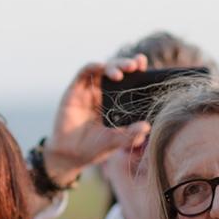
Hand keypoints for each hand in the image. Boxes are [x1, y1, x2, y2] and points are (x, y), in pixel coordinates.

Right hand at [43, 55, 151, 185]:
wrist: (70, 154)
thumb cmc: (95, 147)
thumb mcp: (116, 141)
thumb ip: (131, 135)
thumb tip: (147, 127)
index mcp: (117, 101)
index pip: (130, 81)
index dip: (138, 71)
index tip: (146, 67)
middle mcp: (104, 93)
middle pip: (118, 71)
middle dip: (127, 64)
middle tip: (135, 66)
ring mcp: (89, 90)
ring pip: (103, 68)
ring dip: (113, 66)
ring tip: (120, 74)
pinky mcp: (74, 90)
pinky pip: (84, 73)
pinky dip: (93, 66)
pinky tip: (100, 66)